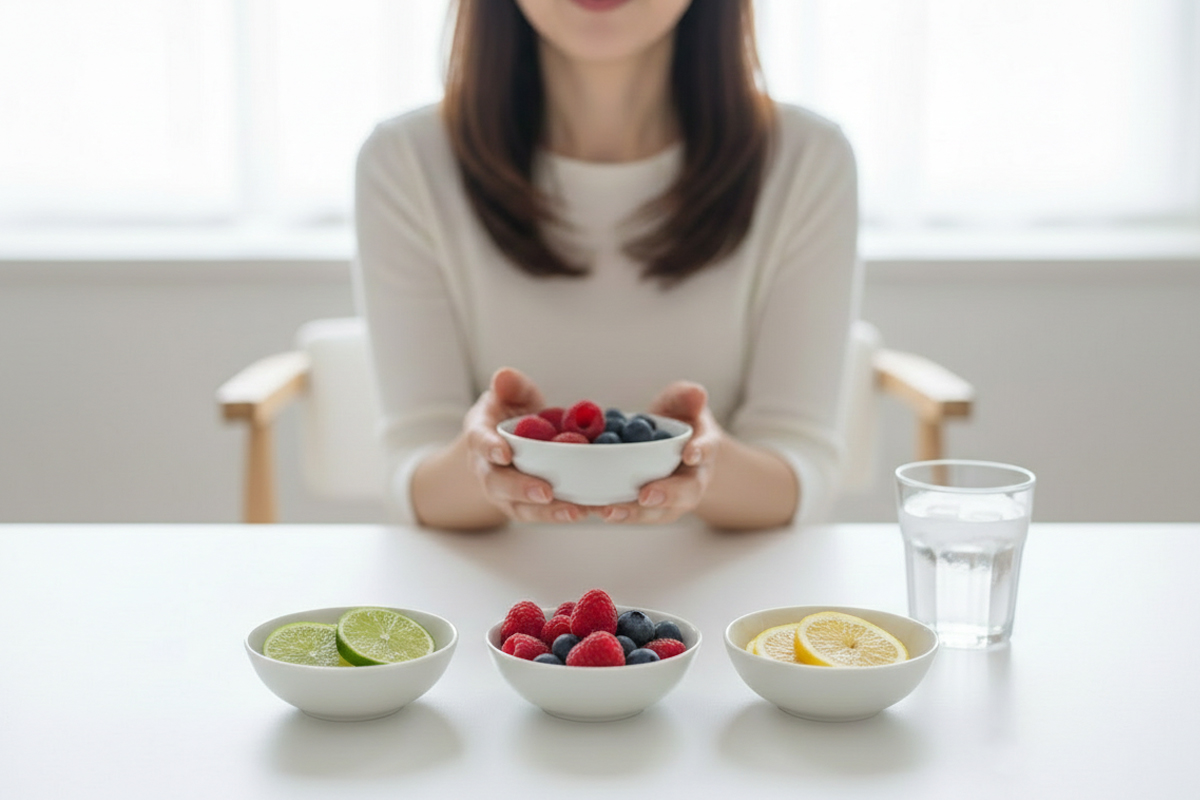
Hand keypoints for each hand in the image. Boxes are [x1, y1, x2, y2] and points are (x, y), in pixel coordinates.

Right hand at [462, 367, 587, 522]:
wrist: (509, 443)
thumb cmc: (511, 415)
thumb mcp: (512, 395)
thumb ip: (511, 386)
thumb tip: (504, 376)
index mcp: (481, 435)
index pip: (480, 441)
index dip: (490, 447)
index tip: (504, 453)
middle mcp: (487, 469)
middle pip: (498, 483)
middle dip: (521, 488)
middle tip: (545, 492)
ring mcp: (504, 492)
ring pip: (520, 507)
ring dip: (547, 512)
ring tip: (575, 511)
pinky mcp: (524, 506)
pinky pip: (540, 515)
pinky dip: (561, 515)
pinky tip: (585, 511)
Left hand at [597, 381, 721, 524]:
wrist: (678, 448)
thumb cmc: (680, 422)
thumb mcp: (684, 402)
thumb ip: (687, 397)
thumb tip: (696, 393)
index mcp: (703, 451)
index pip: (706, 451)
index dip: (699, 452)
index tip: (689, 454)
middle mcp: (691, 480)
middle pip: (684, 494)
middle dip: (665, 495)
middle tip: (645, 496)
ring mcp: (669, 499)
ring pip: (656, 512)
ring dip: (633, 514)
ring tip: (609, 512)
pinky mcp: (646, 507)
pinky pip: (633, 513)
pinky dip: (614, 512)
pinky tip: (592, 510)